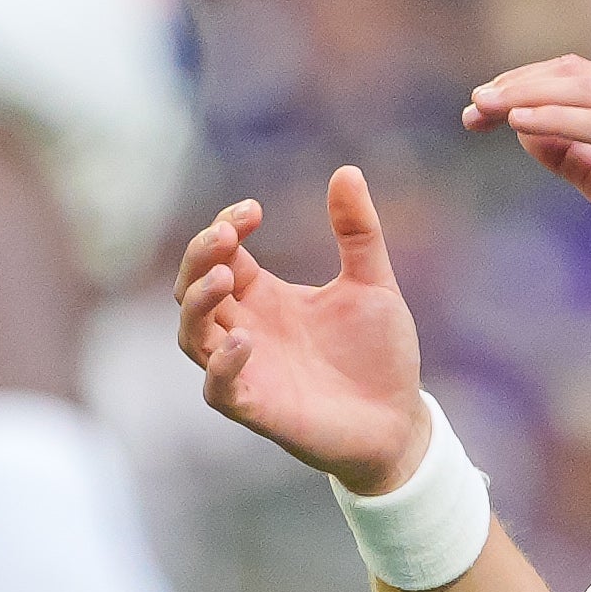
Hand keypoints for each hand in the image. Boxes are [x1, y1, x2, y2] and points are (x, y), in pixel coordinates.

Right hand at [177, 169, 428, 495]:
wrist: (400, 421)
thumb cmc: (380, 356)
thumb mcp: (373, 285)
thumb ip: (358, 232)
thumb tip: (347, 170)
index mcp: (265, 296)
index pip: (220, 254)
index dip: (224, 226)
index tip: (252, 209)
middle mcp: (246, 328)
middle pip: (190, 288)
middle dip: (199, 257)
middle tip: (226, 236)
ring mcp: (248, 370)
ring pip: (190, 335)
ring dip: (198, 303)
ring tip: (224, 278)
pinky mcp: (258, 409)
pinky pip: (219, 389)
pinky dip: (222, 364)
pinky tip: (243, 340)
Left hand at [464, 58, 590, 303]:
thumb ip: (574, 157)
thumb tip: (527, 132)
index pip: (577, 77)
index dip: (526, 85)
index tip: (483, 108)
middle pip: (575, 74)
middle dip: (518, 84)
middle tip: (474, 105)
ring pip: (583, 90)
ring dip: (527, 95)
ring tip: (485, 108)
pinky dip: (555, 119)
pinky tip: (519, 124)